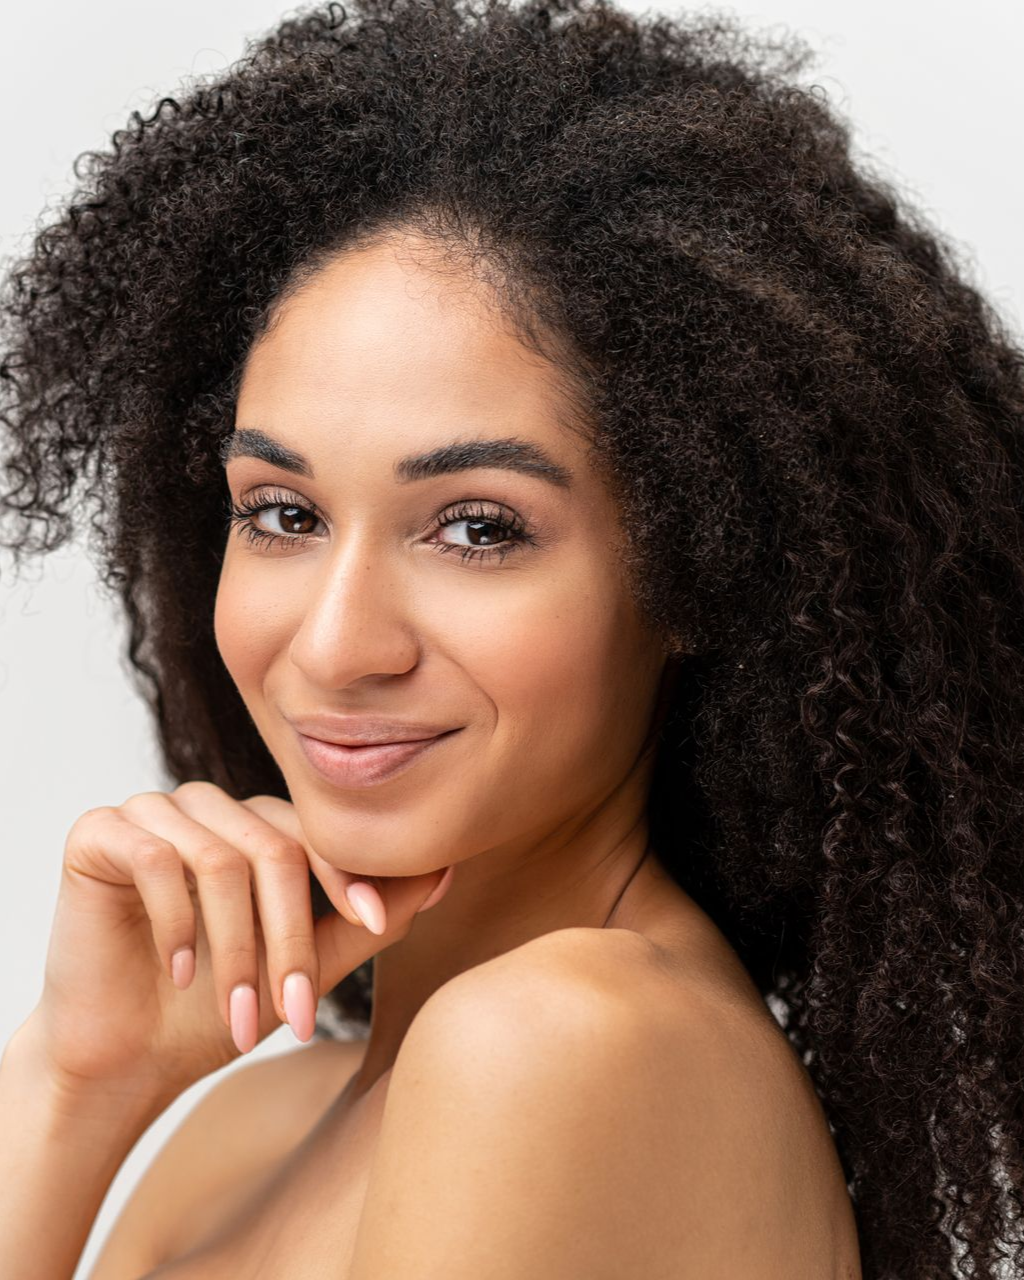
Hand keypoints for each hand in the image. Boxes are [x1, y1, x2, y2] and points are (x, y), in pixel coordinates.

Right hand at [23, 782, 452, 1104]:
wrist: (124, 1058)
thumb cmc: (215, 1012)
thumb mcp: (307, 965)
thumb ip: (369, 919)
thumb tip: (445, 871)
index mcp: (257, 826)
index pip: (316, 833)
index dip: (347, 878)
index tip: (375, 927)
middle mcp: (209, 808)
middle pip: (274, 848)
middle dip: (290, 939)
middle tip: (295, 1013)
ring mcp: (152, 812)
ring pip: (221, 859)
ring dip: (234, 949)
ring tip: (236, 1015)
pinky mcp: (99, 832)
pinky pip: (155, 858)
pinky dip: (175, 923)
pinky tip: (177, 972)